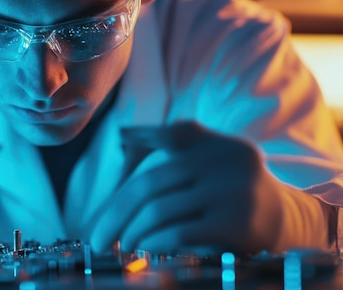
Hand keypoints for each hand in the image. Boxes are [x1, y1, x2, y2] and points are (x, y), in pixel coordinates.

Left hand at [89, 121, 284, 254]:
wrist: (287, 222)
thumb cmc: (232, 188)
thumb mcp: (211, 156)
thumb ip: (174, 140)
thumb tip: (123, 135)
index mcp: (216, 143)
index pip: (166, 138)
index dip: (131, 157)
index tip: (111, 185)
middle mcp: (227, 161)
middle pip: (151, 182)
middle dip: (116, 212)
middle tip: (98, 237)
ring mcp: (233, 192)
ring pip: (160, 209)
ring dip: (132, 231)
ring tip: (121, 244)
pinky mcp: (237, 225)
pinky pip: (179, 232)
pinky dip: (153, 241)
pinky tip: (143, 248)